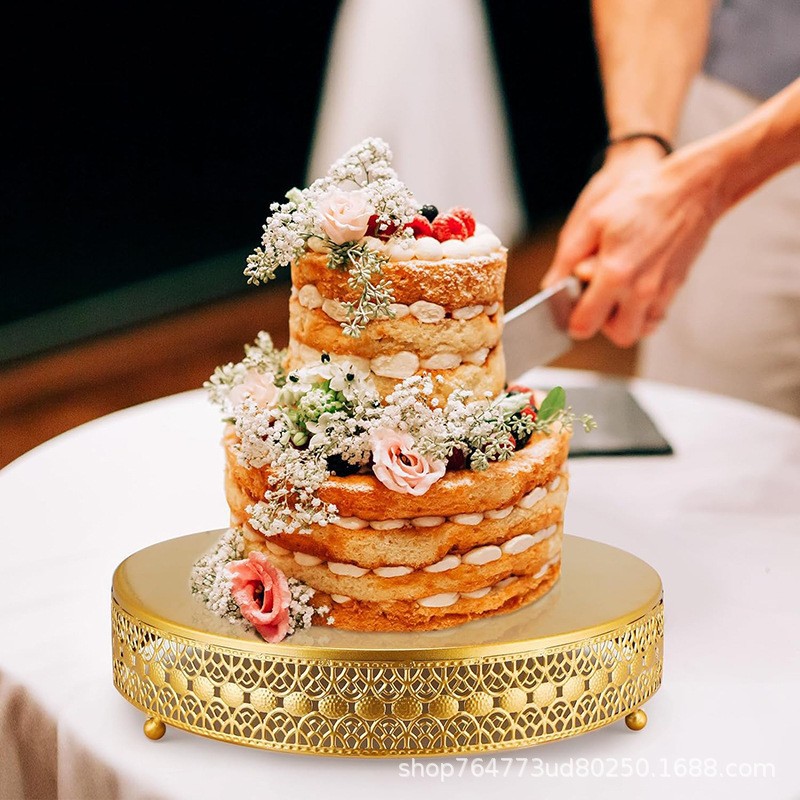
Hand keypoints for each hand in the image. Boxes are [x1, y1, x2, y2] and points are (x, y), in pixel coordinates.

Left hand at [542, 139, 719, 346]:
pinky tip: (634, 293)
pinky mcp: (676, 287)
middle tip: (596, 301)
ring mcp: (663, 291)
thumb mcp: (592, 221)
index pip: (585, 324)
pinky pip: (656, 317)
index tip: (573, 302)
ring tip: (616, 296)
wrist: (691, 189)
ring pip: (640, 331)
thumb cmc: (640, 198)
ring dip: (624, 321)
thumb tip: (551, 287)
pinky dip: (643, 314)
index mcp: (616, 273)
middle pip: (618, 336)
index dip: (573, 318)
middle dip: (602, 324)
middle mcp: (642, 289)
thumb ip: (568, 258)